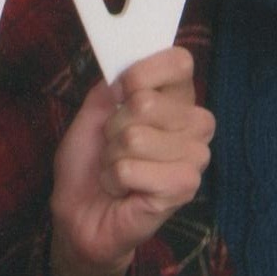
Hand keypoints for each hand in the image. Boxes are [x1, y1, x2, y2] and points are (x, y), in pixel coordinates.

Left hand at [47, 47, 214, 275]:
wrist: (82, 213)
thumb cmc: (91, 162)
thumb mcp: (93, 112)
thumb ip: (111, 85)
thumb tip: (126, 73)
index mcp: (177, 98)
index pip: (180, 62)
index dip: (144, 71)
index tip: (123, 87)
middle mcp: (194, 125)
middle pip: (147, 101)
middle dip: (114, 125)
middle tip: (114, 145)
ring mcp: (194, 158)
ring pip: (135, 137)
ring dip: (112, 156)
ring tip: (118, 168)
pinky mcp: (184, 188)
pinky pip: (131, 169)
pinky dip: (114, 179)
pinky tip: (123, 189)